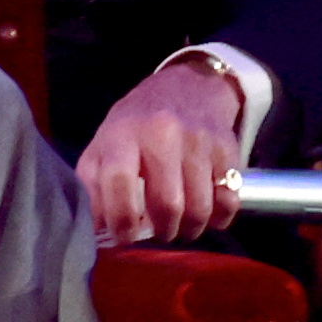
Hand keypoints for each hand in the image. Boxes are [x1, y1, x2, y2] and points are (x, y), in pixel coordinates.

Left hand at [76, 61, 242, 244]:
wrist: (189, 85)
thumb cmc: (137, 123)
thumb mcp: (105, 143)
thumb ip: (93, 183)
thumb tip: (96, 229)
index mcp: (124, 134)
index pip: (118, 182)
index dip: (120, 220)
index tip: (124, 236)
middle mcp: (162, 134)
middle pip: (167, 204)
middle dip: (162, 231)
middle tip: (158, 232)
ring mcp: (198, 141)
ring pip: (200, 207)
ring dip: (190, 229)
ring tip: (181, 227)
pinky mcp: (226, 149)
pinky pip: (228, 199)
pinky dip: (219, 218)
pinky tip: (208, 216)